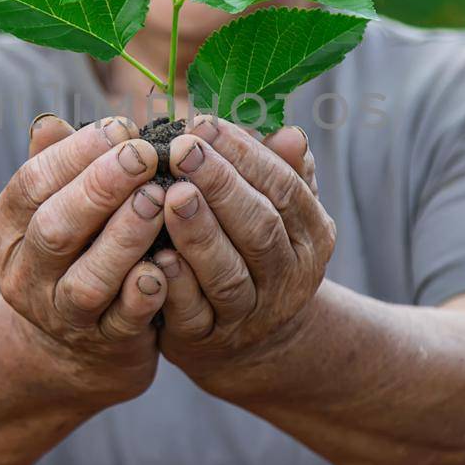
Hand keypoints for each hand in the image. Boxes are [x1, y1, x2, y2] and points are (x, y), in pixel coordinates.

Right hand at [0, 113, 169, 402]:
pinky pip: (123, 321)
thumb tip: (50, 122)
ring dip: (124, 238)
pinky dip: (143, 295)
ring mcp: (62, 316)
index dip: (76, 152)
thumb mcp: (53, 208)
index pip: (32, 182)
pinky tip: (165, 267)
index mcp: (5, 232)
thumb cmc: (75, 250)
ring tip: (159, 201)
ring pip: (88, 280)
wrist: (78, 343)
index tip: (122, 127)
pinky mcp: (105, 344)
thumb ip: (56, 166)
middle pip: (54, 229)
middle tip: (144, 156)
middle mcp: (25, 277)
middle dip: (100, 188)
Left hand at [151, 114, 335, 391]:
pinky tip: (154, 255)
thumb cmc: (255, 250)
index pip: (283, 188)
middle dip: (220, 185)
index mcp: (310, 236)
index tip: (204, 124)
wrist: (248, 340)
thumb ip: (283, 172)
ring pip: (227, 274)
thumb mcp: (280, 213)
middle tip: (182, 150)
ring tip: (169, 196)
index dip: (245, 155)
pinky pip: (192, 313)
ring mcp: (248, 314)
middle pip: (259, 229)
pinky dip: (175, 286)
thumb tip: (291, 134)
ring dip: (198, 234)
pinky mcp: (206, 340)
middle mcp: (287, 277)